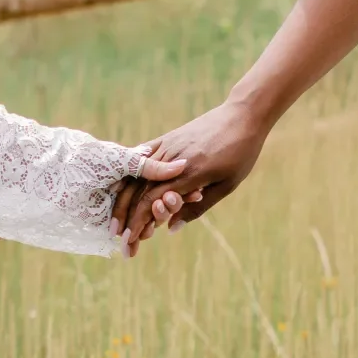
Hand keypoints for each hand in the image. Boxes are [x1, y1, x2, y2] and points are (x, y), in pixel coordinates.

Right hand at [110, 100, 269, 253]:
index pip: (152, 202)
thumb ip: (197, 208)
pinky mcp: (166, 138)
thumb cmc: (240, 152)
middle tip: (120, 242)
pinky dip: (127, 176)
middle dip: (127, 220)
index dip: (138, 224)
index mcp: (189, 174)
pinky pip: (140, 159)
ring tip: (115, 223)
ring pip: (135, 177)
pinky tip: (116, 190)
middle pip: (139, 193)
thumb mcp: (226, 185)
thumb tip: (170, 229)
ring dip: (123, 202)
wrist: (243, 115)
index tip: (129, 242)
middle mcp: (172, 160)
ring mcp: (166, 147)